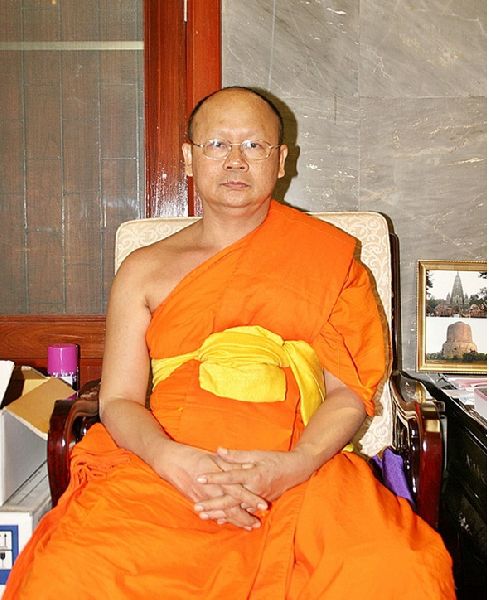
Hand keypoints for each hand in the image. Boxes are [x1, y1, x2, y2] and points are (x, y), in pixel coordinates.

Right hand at [156, 442, 266, 529]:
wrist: (171, 462)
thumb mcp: (214, 458)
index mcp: (218, 479)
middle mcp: (212, 492)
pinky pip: (211, 513)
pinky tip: (227, 523)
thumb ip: (231, 463)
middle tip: (257, 524)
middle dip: (245, 518)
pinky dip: (221, 519)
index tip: (263, 506)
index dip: (251, 499)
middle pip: (232, 509)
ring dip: (235, 521)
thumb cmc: (194, 457)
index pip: (239, 492)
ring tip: (248, 527)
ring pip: (222, 514)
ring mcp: (203, 499)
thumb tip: (247, 466)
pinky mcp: (196, 501)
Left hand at [196, 447, 315, 507]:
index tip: (199, 477)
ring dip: (219, 513)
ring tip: (203, 515)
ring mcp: (257, 500)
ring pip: (236, 510)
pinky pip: (243, 513)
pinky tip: (219, 519)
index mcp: (253, 475)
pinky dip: (231, 517)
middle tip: (197, 507)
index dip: (214, 477)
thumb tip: (218, 450)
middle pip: (230, 500)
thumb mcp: (257, 454)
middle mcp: (254, 490)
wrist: (295, 471)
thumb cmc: (275, 459)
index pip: (230, 477)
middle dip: (212, 504)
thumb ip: (237, 455)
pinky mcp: (260, 505)